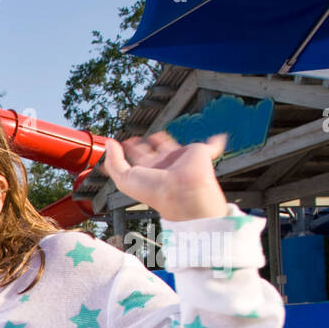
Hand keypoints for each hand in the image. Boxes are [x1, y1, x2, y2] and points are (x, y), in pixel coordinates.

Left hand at [101, 132, 228, 221]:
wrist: (181, 192)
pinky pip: (212, 146)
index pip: (137, 156)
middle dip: (145, 144)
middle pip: (153, 150)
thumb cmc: (154, 189)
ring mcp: (182, 158)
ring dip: (168, 140)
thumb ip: (114, 161)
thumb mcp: (124, 178)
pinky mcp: (200, 153)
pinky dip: (217, 143)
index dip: (127, 149)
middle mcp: (165, 164)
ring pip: (174, 145)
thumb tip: (109, 143)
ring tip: (159, 135)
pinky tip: (219, 138)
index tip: (120, 143)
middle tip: (136, 138)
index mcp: (149, 170)